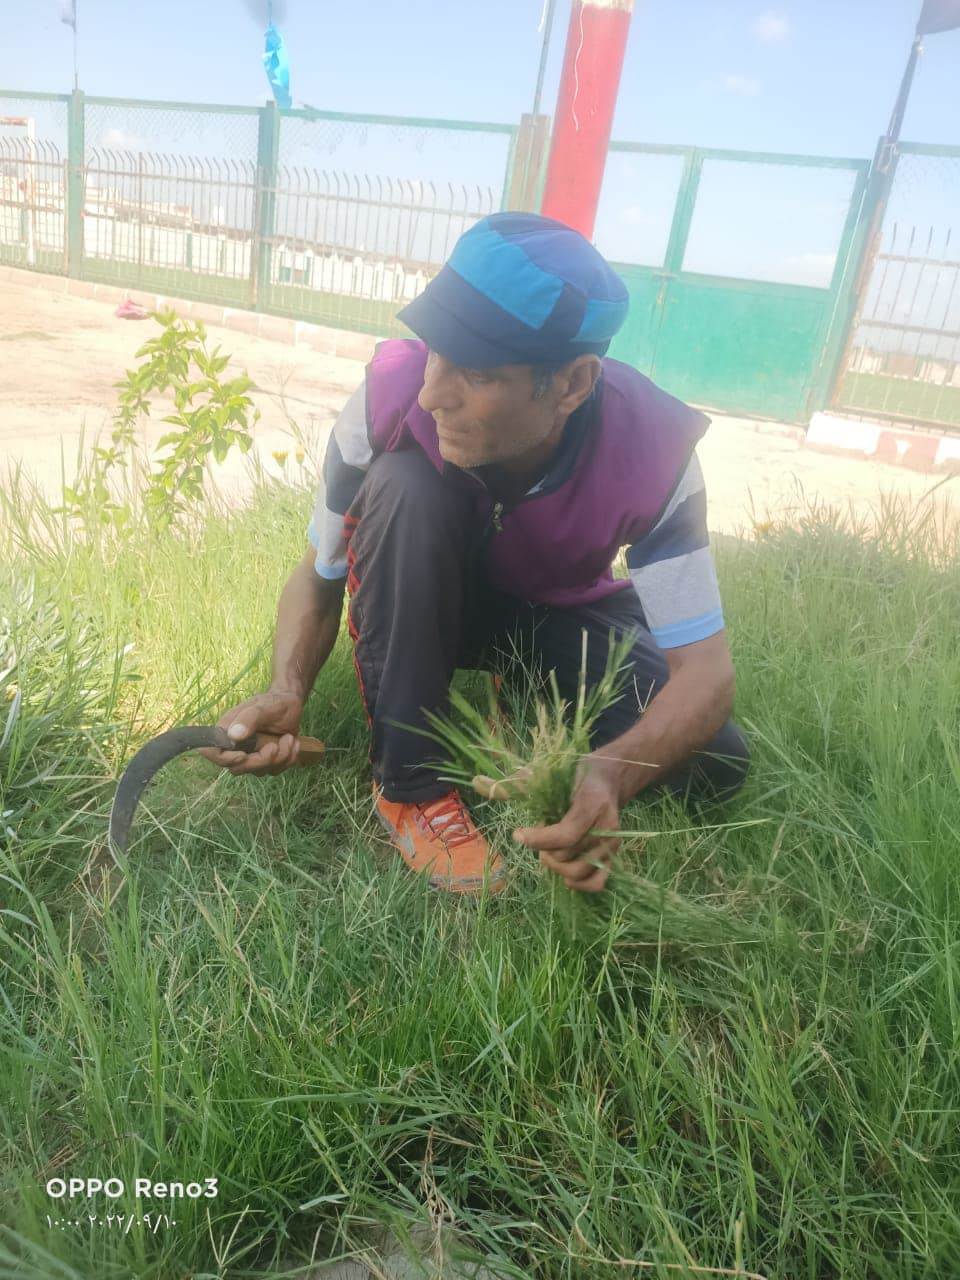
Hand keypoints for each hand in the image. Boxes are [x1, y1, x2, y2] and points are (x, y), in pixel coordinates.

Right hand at [197, 688, 303, 776]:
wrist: (291, 705)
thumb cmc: (274, 702)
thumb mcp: (263, 707)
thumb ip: (249, 719)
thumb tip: (233, 735)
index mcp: (227, 730)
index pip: (212, 752)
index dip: (225, 759)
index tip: (243, 755)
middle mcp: (235, 746)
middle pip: (238, 768)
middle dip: (261, 760)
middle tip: (275, 745)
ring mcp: (251, 755)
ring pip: (259, 771)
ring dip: (280, 757)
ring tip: (289, 737)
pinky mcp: (265, 761)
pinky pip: (275, 770)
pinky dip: (288, 758)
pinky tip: (292, 742)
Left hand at [475, 756, 623, 893]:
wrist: (604, 779)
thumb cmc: (571, 775)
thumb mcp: (545, 773)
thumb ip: (514, 784)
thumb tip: (475, 781)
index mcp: (592, 803)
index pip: (565, 834)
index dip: (538, 839)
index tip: (517, 834)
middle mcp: (607, 827)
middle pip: (567, 854)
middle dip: (543, 850)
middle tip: (535, 838)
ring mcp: (612, 845)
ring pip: (578, 872)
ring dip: (555, 866)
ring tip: (547, 852)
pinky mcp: (613, 858)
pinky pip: (597, 883)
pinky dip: (577, 884)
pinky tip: (563, 872)